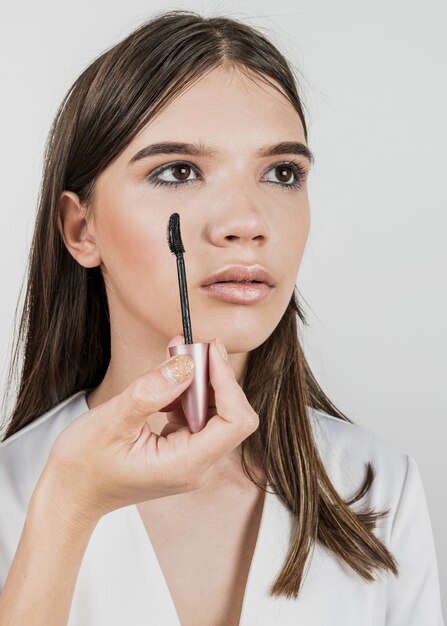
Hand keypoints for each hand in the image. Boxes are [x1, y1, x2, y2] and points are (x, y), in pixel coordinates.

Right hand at [37, 337, 258, 524]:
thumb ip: (151, 391)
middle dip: (214, 376)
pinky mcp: (182, 448)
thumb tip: (187, 364)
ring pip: (216, 410)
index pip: (234, 421)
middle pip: (230, 413)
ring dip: (200, 379)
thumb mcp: (111, 422)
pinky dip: (187, 390)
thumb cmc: (84, 467)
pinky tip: (167, 377)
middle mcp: (196, 464)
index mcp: (185, 465)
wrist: (71, 494)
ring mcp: (191, 458)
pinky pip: (198, 414)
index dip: (227, 382)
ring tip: (176, 355)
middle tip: (188, 347)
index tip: (208, 351)